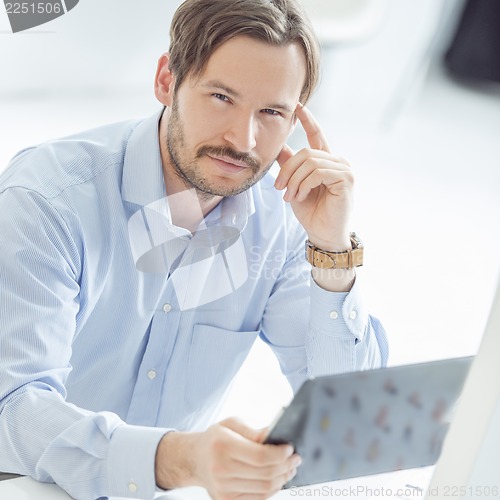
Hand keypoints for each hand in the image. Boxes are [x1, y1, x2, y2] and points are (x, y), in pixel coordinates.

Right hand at [155, 417, 300, 498]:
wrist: (193, 459)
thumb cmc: (214, 439)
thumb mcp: (231, 424)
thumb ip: (253, 431)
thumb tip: (274, 435)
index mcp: (222, 446)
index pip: (260, 456)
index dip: (280, 455)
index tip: (290, 449)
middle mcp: (221, 470)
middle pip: (265, 474)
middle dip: (285, 466)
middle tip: (295, 459)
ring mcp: (223, 489)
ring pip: (263, 489)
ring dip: (281, 479)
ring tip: (289, 469)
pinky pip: (257, 498)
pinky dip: (271, 489)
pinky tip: (277, 478)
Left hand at [275, 103, 353, 250]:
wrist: (323, 233)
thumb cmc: (311, 212)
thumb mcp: (294, 185)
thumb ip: (289, 165)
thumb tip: (278, 147)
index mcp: (326, 161)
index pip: (317, 135)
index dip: (307, 120)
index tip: (298, 106)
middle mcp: (337, 161)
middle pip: (305, 153)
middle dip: (287, 170)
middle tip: (279, 188)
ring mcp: (344, 169)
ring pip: (310, 162)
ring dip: (294, 181)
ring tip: (290, 196)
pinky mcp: (346, 179)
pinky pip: (318, 173)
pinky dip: (304, 185)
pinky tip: (301, 196)